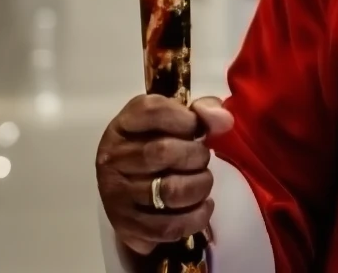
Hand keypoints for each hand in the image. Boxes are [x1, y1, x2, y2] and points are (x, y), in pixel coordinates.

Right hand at [95, 95, 233, 256]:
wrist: (128, 179)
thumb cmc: (157, 139)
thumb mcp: (176, 116)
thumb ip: (204, 110)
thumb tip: (224, 120)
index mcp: (126, 123)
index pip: (154, 112)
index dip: (187, 119)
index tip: (198, 128)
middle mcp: (114, 157)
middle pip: (163, 152)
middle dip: (196, 155)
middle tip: (202, 158)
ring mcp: (116, 194)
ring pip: (168, 192)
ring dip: (199, 187)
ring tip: (203, 181)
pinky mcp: (126, 226)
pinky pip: (166, 227)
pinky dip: (194, 218)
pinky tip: (203, 206)